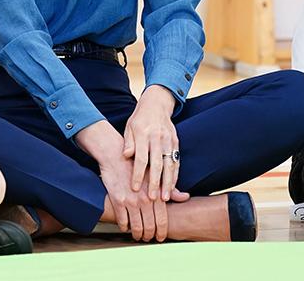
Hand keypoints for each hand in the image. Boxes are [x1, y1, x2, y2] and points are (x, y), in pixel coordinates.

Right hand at [75, 120, 163, 240]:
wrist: (115, 155)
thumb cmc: (136, 164)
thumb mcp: (155, 174)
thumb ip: (170, 188)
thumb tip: (185, 197)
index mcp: (156, 193)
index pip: (162, 219)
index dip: (162, 232)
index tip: (160, 237)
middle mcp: (145, 199)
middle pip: (150, 226)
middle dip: (149, 235)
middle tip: (147, 238)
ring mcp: (131, 201)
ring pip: (136, 226)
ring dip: (137, 234)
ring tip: (137, 235)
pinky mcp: (118, 201)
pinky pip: (122, 221)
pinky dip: (124, 227)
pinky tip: (126, 227)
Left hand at [122, 85, 182, 201]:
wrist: (156, 105)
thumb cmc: (139, 119)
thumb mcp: (129, 127)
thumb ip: (128, 142)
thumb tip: (126, 155)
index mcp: (142, 133)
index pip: (140, 158)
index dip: (138, 174)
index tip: (135, 188)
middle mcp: (157, 137)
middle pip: (156, 164)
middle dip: (154, 183)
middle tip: (151, 199)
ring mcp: (168, 140)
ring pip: (169, 164)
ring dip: (167, 182)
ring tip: (164, 197)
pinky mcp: (176, 142)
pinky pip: (176, 161)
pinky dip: (175, 175)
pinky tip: (172, 186)